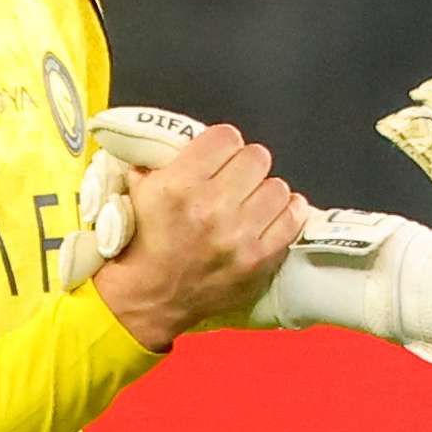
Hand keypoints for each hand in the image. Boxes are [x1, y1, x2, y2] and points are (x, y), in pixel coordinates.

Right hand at [87, 120, 297, 350]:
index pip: (226, 137)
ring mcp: (240, 236)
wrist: (149, 297)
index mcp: (179, 185)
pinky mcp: (260, 259)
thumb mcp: (138, 191)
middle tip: (236, 178)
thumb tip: (184, 134)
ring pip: (277, 186)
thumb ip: (161, 158)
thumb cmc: (143, 242)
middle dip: (245, 165)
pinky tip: (273, 213)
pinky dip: (286, 213)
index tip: (219, 155)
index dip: (223, 144)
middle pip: (256, 157)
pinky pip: (293, 219)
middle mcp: (212, 208)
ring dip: (265, 190)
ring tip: (251, 200)